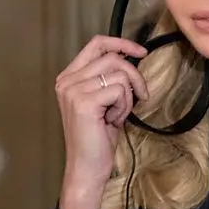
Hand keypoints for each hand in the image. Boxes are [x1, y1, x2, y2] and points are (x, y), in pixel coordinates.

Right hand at [54, 36, 148, 208]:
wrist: (87, 165)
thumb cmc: (98, 136)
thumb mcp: (105, 101)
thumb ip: (110, 78)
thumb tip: (132, 57)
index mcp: (69, 77)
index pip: (96, 44)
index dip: (122, 43)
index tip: (141, 51)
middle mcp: (67, 81)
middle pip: (114, 58)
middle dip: (135, 77)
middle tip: (141, 96)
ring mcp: (73, 90)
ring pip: (120, 74)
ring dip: (128, 96)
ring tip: (117, 114)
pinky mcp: (84, 102)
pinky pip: (120, 90)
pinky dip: (124, 106)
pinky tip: (113, 121)